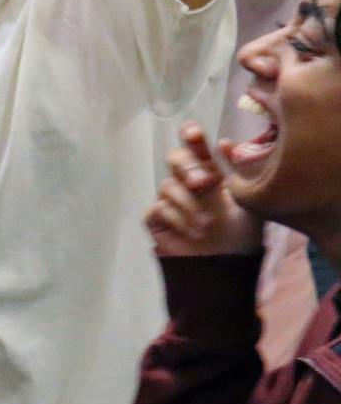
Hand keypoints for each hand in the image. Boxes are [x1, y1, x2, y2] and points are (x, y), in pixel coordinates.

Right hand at [147, 122, 261, 256]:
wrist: (225, 270)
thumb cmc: (241, 237)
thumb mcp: (248, 204)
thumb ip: (239, 174)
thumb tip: (226, 142)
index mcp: (210, 174)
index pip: (197, 149)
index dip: (192, 137)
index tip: (194, 133)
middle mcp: (187, 183)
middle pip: (175, 158)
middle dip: (187, 166)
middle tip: (203, 183)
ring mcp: (170, 200)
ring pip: (168, 186)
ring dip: (189, 204)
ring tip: (207, 224)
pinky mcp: (155, 219)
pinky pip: (159, 209)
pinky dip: (177, 220)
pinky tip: (193, 232)